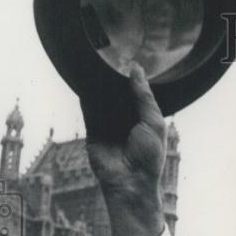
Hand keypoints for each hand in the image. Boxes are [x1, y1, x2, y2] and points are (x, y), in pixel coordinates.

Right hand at [84, 64, 165, 235]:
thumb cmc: (149, 156)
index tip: (129, 55)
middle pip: (119, 93)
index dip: (134, 77)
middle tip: (108, 53)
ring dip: (99, 84)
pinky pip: (87, 109)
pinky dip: (85, 95)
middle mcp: (127, 119)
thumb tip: (136, 69)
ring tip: (94, 60)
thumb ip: (143, 96)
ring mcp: (109, 124)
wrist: (129, 182)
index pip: (139, 92)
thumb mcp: (152, 122)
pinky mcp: (93, 130)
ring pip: (103, 99)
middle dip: (114, 78)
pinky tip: (82, 78)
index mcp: (146, 118)